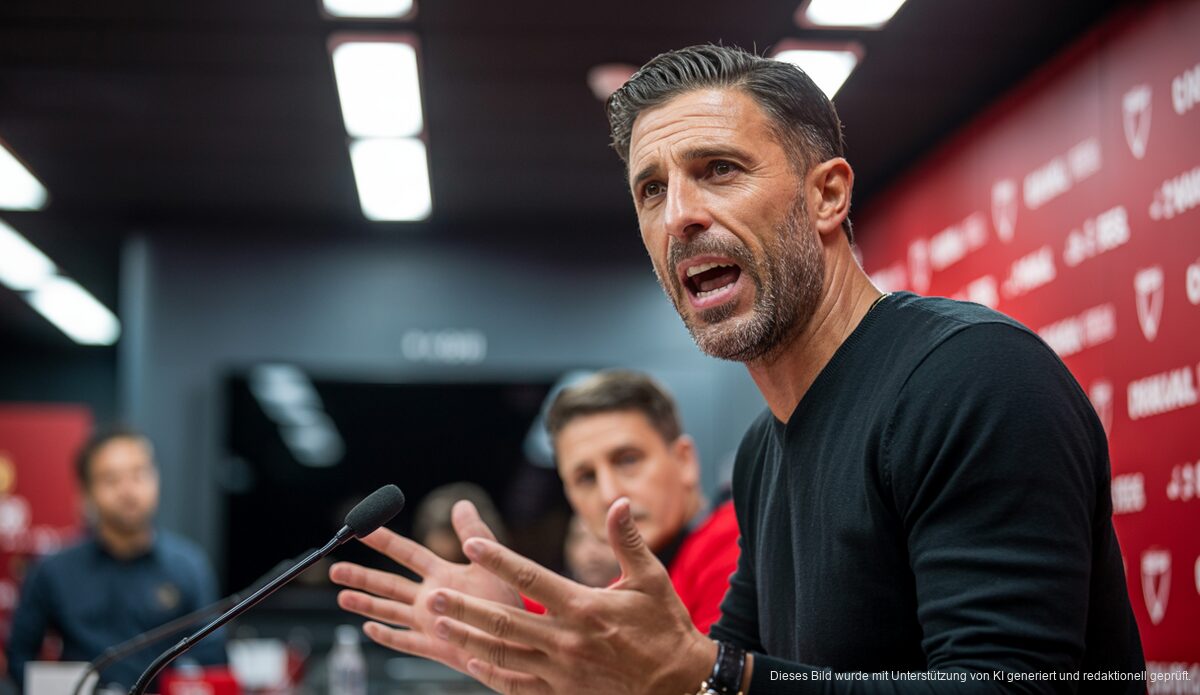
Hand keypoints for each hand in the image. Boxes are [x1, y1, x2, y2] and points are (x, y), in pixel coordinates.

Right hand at [328, 500, 521, 673]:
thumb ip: (476, 534)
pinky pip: (406, 642)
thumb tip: (462, 502)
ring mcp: (430, 621)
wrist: (523, 637)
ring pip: (391, 611)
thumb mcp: (491, 562)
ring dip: (366, 604)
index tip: (362, 529)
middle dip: (361, 577)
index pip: (407, 553)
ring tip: (342, 597)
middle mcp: (431, 596)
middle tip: (333, 569)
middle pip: (389, 584)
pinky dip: (387, 637)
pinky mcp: (436, 646)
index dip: (384, 541)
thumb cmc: (509, 600)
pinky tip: (369, 629)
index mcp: (442, 574)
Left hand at [425, 497, 716, 694]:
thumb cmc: (666, 628)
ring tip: (439, 624)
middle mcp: (567, 640)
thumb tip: (617, 502)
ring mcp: (562, 671)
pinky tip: (469, 660)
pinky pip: (517, 685)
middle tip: (433, 597)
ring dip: (469, 638)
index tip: (472, 546)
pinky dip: (491, 673)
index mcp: (585, 607)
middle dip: (466, 608)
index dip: (500, 561)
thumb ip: (627, 541)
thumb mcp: (652, 579)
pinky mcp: (563, 693)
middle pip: (505, 621)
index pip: (532, 579)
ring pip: (504, 654)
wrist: (681, 684)